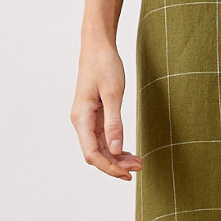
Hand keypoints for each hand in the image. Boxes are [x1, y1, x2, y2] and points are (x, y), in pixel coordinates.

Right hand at [72, 35, 142, 179]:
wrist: (98, 46)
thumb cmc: (104, 65)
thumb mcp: (113, 94)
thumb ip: (114, 123)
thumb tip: (117, 151)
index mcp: (81, 117)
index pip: (92, 153)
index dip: (109, 167)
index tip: (127, 174)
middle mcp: (81, 121)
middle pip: (96, 154)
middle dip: (116, 165)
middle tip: (139, 168)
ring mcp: (87, 119)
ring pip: (100, 148)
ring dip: (117, 158)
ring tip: (138, 163)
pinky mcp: (95, 115)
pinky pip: (103, 138)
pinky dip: (116, 148)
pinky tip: (128, 153)